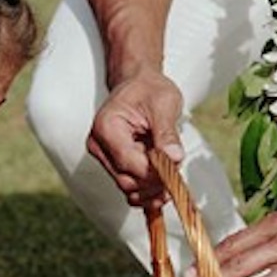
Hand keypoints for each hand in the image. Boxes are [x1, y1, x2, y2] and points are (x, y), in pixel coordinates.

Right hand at [86, 67, 185, 204]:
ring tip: (171, 172)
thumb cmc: (149, 89)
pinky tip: (163, 185)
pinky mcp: (113, 165)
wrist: (140, 85)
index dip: (154, 171)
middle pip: (127, 180)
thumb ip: (167, 132)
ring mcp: (104, 157)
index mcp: (107, 126)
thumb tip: (174, 158)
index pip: (128, 162)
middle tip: (177, 169)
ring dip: (153, 188)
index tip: (175, 166)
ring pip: (129, 188)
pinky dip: (148, 191)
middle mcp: (99, 145)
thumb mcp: (164, 104)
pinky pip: (130, 187)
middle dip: (155, 181)